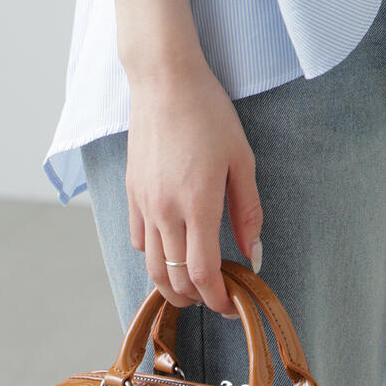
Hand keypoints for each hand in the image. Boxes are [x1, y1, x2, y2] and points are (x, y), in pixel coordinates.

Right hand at [124, 53, 263, 319]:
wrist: (164, 80)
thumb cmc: (208, 112)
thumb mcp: (241, 158)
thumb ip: (248, 211)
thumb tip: (254, 255)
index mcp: (198, 204)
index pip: (203, 274)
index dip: (218, 300)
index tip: (232, 306)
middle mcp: (165, 210)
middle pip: (175, 280)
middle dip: (198, 299)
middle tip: (218, 297)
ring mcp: (144, 203)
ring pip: (152, 267)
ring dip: (173, 286)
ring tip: (194, 285)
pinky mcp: (131, 192)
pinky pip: (139, 240)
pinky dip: (155, 257)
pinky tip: (172, 249)